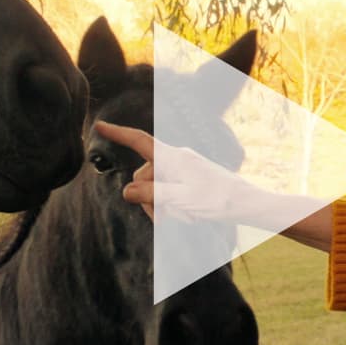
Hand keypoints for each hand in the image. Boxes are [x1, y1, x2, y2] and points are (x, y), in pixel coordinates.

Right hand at [92, 120, 256, 222]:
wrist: (247, 203)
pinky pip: (169, 192)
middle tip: (167, 219)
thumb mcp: (179, 200)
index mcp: (172, 157)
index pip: (139, 141)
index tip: (98, 125)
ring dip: (162, 207)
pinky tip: (188, 218)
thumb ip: (151, 194)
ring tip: (184, 219)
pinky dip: (172, 207)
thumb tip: (125, 190)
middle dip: (149, 199)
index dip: (117, 133)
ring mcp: (183, 169)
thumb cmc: (216, 200)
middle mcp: (176, 159)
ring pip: (156, 188)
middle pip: (144, 176)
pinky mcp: (190, 180)